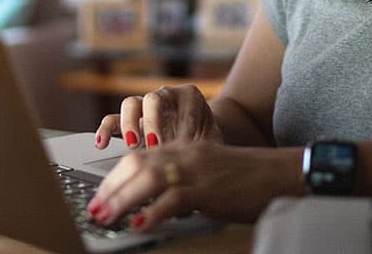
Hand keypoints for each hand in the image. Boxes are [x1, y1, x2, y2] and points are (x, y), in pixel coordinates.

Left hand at [87, 140, 295, 230]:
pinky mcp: (207, 187)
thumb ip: (179, 183)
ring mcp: (195, 169)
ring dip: (122, 199)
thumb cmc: (244, 179)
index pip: (137, 157)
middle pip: (135, 164)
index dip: (114, 177)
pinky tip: (140, 223)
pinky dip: (154, 211)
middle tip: (95, 210)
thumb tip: (150, 206)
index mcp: (181, 150)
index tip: (100, 197)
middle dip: (110, 188)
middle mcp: (184, 154)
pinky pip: (174, 197)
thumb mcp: (205, 175)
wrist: (276, 173)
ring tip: (107, 217)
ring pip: (148, 178)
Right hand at [94, 85, 221, 150]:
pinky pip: (112, 120)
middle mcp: (165, 96)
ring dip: (130, 124)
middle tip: (156, 144)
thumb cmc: (207, 139)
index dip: (186, 125)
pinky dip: (106, 130)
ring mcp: (145, 107)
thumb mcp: (213, 141)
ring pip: (131, 104)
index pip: (185, 105)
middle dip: (153, 121)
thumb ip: (208, 149)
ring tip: (133, 145)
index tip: (188, 145)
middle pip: (154, 99)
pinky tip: (102, 145)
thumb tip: (201, 164)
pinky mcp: (130, 122)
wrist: (201, 136)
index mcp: (189, 96)